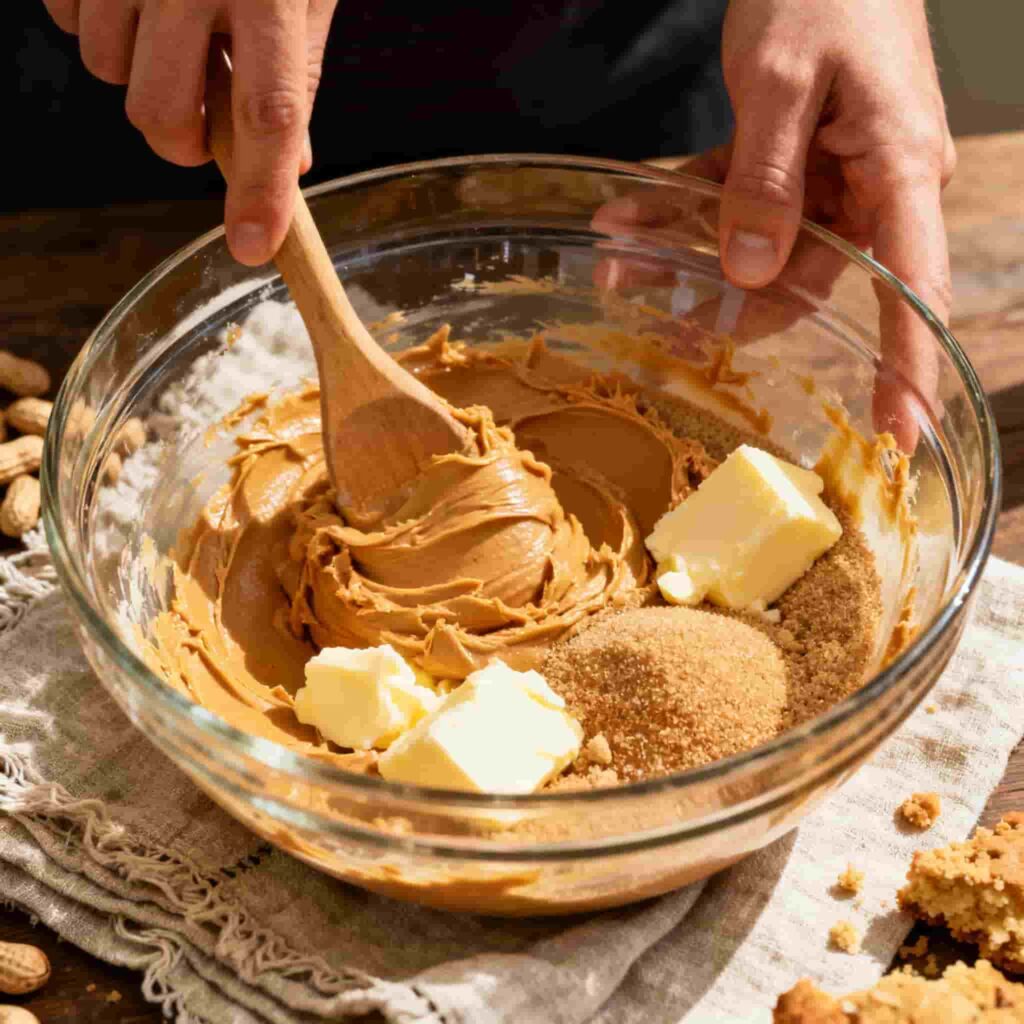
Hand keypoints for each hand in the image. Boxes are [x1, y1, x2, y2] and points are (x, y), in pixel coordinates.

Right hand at [42, 0, 338, 265]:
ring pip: (106, 72)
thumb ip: (296, 74)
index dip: (259, 190)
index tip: (253, 247)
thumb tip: (291, 163)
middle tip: (199, 121)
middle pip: (162, 113)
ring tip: (168, 26)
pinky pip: (68, 20)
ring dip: (137, 73)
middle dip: (179, 140)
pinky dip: (100, 24)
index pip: (267, 112)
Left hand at [597, 0, 954, 451]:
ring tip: (616, 250)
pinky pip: (742, 199)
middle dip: (719, 298)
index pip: (912, 290)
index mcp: (898, 169)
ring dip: (685, 249)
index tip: (898, 438)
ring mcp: (836, 175)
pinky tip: (630, 210)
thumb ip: (763, 183)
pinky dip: (688, 204)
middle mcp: (874, 185)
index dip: (908, 369)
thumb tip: (749, 275)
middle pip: (804, 277)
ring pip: (760, 244)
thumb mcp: (783, 82)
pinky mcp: (798, 159)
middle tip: (644, 301)